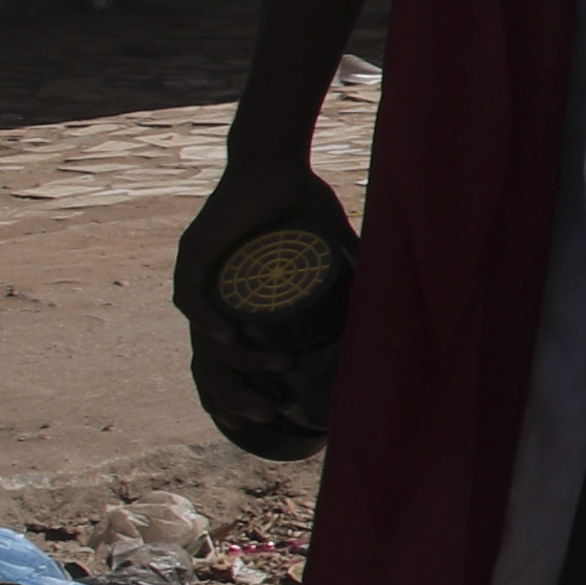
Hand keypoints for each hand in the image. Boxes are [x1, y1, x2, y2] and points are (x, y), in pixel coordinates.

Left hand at [171, 164, 345, 461]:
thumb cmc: (298, 204)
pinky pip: (194, 301)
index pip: (220, 362)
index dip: (231, 395)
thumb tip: (392, 302)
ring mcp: (196, 278)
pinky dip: (210, 325)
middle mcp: (207, 297)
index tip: (258, 421)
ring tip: (270, 375)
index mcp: (231, 305)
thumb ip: (352, 276)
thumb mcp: (328, 253)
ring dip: (234, 366)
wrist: (274, 163)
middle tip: (265, 415)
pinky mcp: (193, 256)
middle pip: (208, 363)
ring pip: (204, 340)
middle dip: (232, 397)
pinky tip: (230, 341)